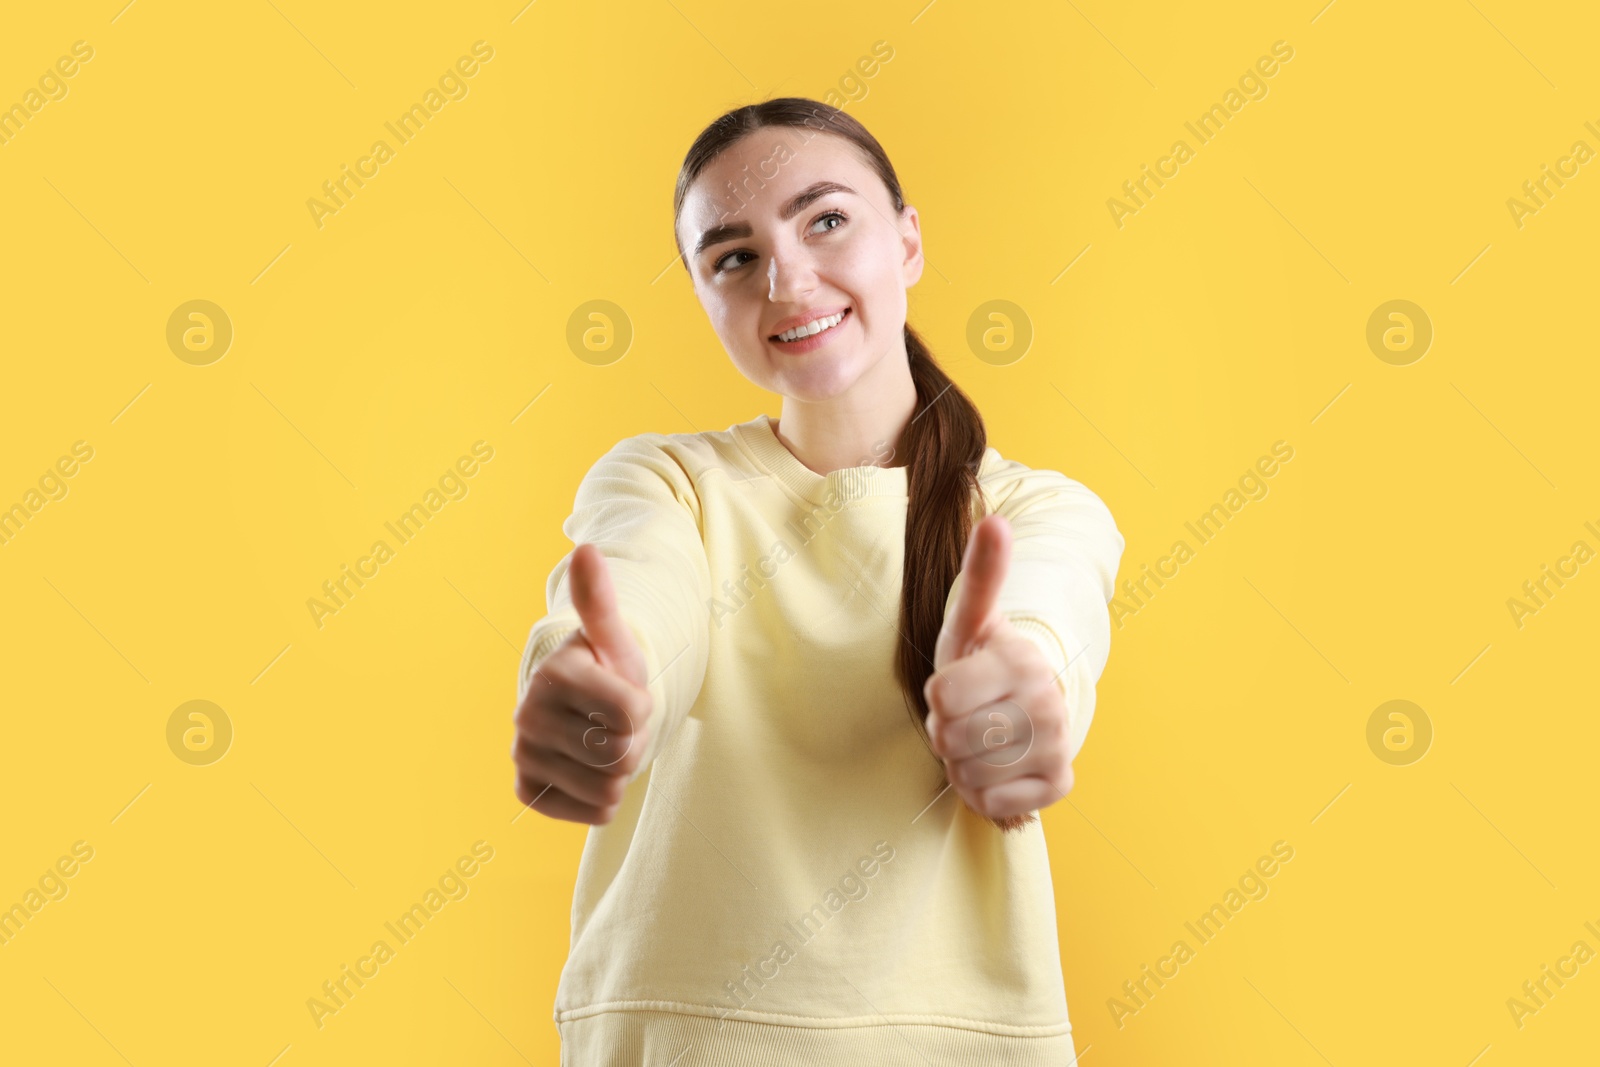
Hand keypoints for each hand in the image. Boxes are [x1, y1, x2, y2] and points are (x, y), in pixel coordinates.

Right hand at [512, 543, 651, 824]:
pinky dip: (603, 799)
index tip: (626, 695)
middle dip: (633, 742)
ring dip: (620, 772)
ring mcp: (523, 757)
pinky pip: (595, 813)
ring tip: (601, 744)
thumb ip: (600, 600)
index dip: (644, 707)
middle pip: (623, 754)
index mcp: (554, 675)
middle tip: (614, 724)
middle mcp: (528, 715)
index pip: (634, 713)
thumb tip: (586, 550)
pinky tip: (587, 770)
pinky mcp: (528, 793)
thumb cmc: (605, 671)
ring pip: (611, 788)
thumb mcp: (612, 637)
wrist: (579, 712)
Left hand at [924, 514, 1074, 820]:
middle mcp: (1048, 703)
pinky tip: (996, 768)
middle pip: (951, 738)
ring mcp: (1057, 745)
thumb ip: (982, 574)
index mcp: (1022, 660)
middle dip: (946, 732)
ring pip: (969, 775)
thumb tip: (995, 521)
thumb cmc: (982, 662)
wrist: (1022, 707)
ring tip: (978, 740)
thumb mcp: (971, 620)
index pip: (942, 695)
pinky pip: (993, 804)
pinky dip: (983, 793)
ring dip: (960, 764)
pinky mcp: (1058, 783)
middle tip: (965, 716)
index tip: (953, 685)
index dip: (936, 696)